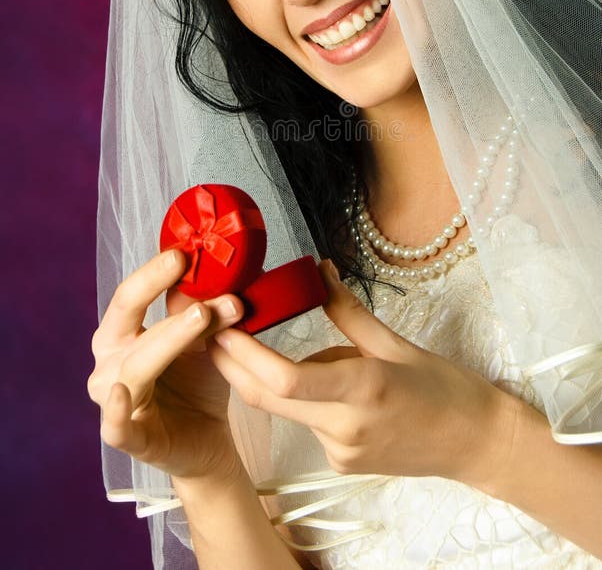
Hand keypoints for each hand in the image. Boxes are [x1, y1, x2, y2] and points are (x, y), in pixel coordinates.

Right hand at [87, 249, 244, 481]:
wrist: (209, 438)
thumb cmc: (198, 382)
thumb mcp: (205, 339)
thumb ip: (205, 310)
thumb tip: (221, 272)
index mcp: (120, 334)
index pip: (130, 295)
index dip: (152, 272)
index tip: (182, 252)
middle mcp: (109, 362)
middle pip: (125, 317)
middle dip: (153, 288)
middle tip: (187, 268)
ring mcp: (113, 401)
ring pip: (137, 364)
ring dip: (173, 337)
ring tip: (203, 315)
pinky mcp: (127, 438)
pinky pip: (115, 424)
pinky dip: (116, 410)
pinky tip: (123, 392)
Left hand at [209, 260, 519, 485]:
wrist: (477, 444)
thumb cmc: (445, 389)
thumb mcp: (397, 342)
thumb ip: (348, 310)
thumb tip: (319, 270)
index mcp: (362, 390)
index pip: (285, 379)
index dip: (245, 354)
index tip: (223, 325)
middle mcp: (344, 427)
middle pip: (268, 397)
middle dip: (233, 364)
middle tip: (214, 329)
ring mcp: (340, 452)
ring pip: (288, 408)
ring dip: (280, 377)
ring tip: (320, 352)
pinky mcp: (340, 463)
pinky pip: (308, 422)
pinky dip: (309, 397)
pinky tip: (344, 387)